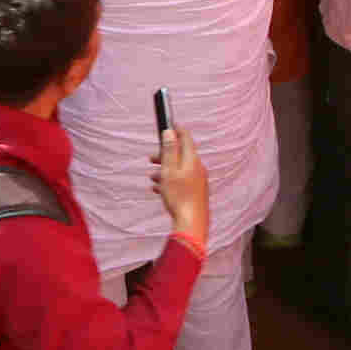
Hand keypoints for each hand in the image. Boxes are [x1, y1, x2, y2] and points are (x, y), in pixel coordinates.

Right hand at [151, 121, 210, 249]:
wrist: (191, 224)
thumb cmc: (179, 198)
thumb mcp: (169, 171)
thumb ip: (169, 151)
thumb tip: (170, 132)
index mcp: (192, 160)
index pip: (186, 138)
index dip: (176, 130)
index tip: (167, 125)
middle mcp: (198, 169)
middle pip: (181, 155)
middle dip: (165, 154)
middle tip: (152, 157)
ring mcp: (198, 181)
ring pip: (180, 169)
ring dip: (165, 170)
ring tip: (152, 177)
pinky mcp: (196, 193)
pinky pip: (182, 181)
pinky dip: (171, 181)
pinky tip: (159, 189)